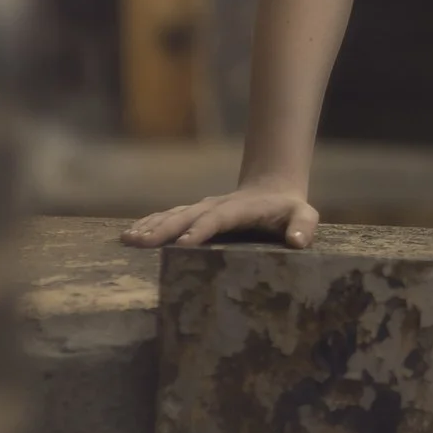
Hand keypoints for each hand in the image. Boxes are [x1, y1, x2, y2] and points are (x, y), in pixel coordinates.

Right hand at [123, 182, 318, 250]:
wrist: (273, 190)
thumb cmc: (289, 211)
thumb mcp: (304, 215)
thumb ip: (303, 226)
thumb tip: (297, 241)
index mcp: (241, 209)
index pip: (219, 218)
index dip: (202, 229)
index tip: (185, 242)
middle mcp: (216, 206)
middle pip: (188, 215)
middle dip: (165, 229)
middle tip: (141, 242)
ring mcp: (203, 208)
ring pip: (174, 215)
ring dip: (151, 226)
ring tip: (128, 239)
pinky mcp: (194, 214)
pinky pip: (169, 217)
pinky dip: (149, 224)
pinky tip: (130, 234)